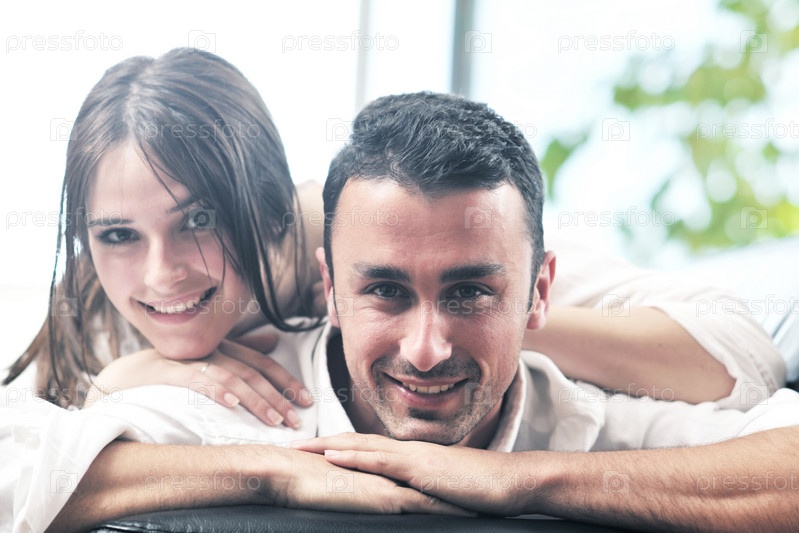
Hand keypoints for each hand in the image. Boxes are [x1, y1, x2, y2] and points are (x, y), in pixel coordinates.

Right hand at [86, 333, 311, 427]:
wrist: (124, 376)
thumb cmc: (172, 369)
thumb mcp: (210, 357)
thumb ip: (242, 349)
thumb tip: (274, 341)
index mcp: (223, 347)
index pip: (262, 363)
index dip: (286, 380)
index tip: (306, 400)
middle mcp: (211, 350)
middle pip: (253, 372)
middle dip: (278, 396)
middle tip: (297, 418)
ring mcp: (191, 359)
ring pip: (232, 378)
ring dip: (255, 399)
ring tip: (274, 419)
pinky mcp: (170, 371)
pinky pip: (197, 379)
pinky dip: (216, 390)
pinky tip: (231, 405)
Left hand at [292, 433, 538, 516]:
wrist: (513, 482)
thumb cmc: (484, 490)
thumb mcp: (445, 491)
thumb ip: (424, 490)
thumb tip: (409, 498)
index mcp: (412, 458)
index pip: (369, 449)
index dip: (340, 448)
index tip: (313, 451)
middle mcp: (408, 452)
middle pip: (357, 443)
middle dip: (323, 443)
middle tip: (292, 444)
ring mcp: (413, 458)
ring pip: (362, 447)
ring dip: (328, 446)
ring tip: (300, 447)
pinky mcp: (420, 470)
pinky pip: (381, 462)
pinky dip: (353, 458)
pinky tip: (332, 457)